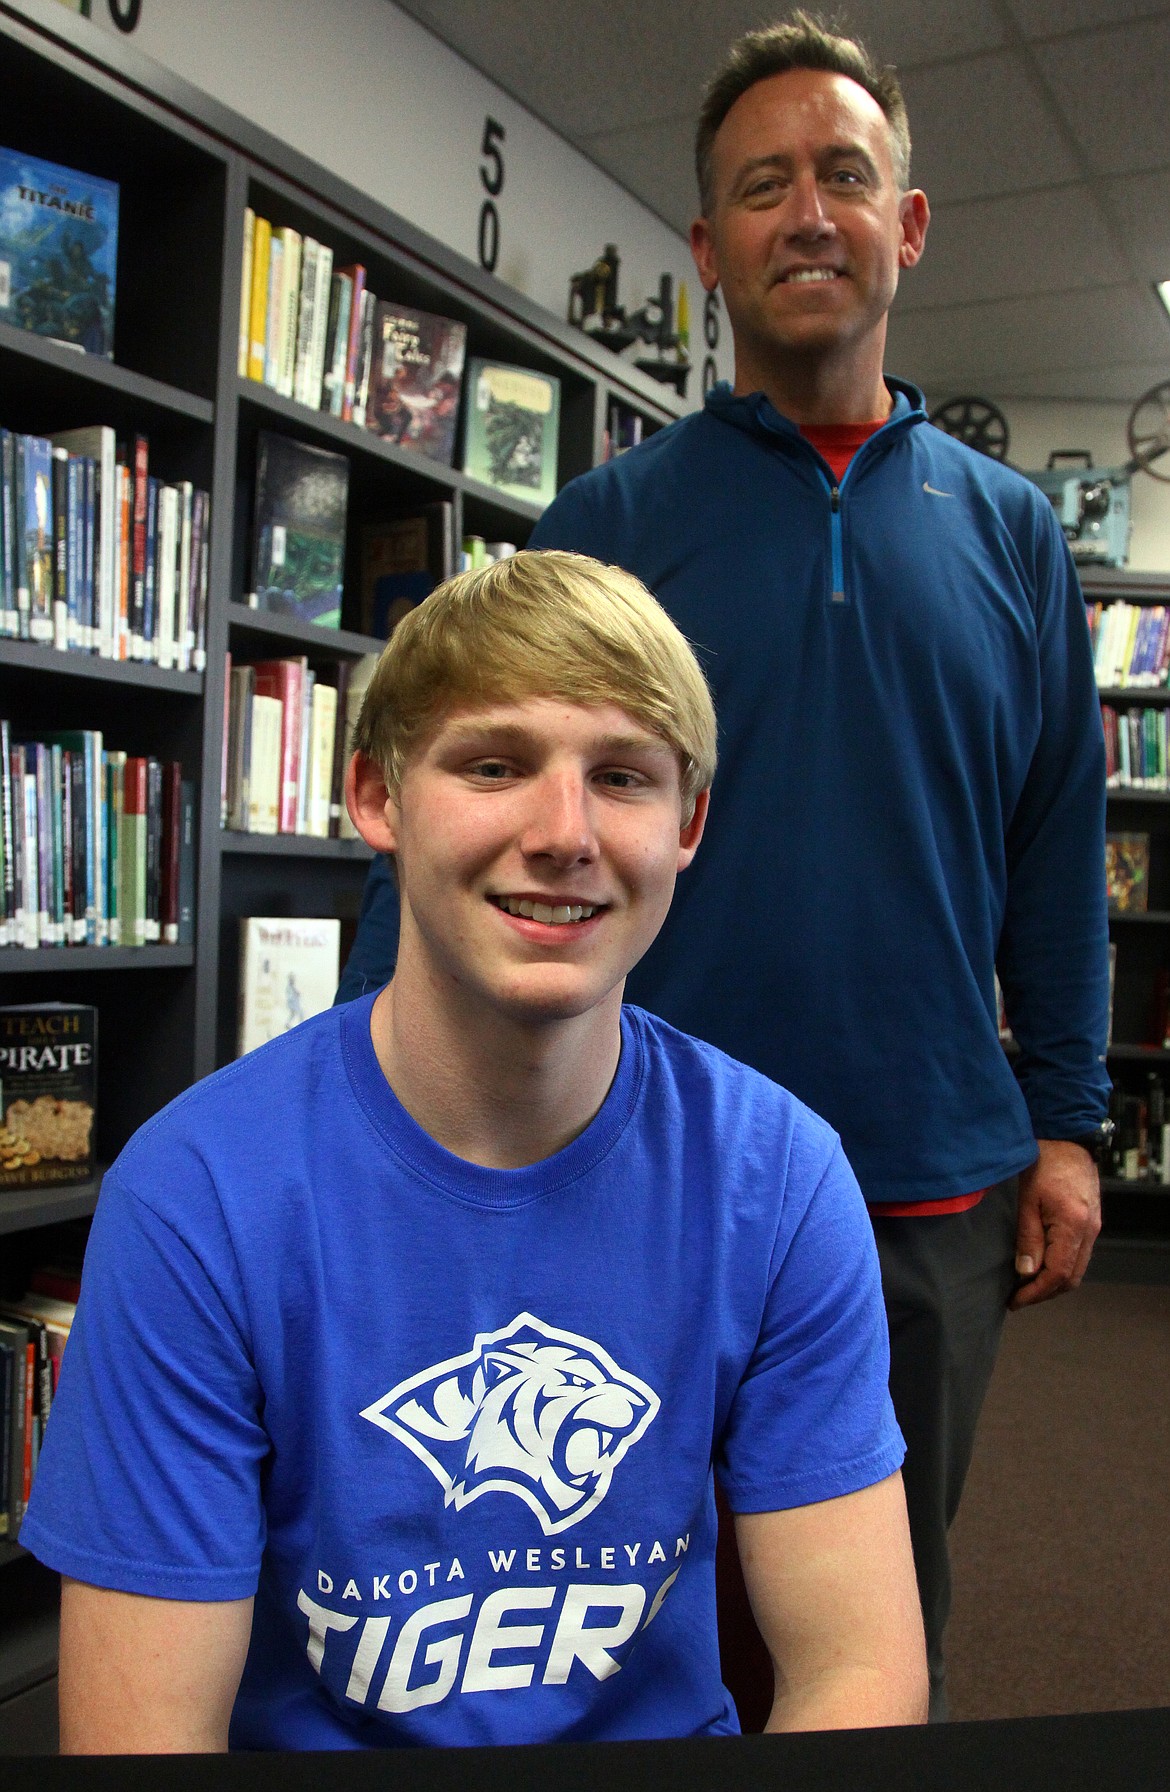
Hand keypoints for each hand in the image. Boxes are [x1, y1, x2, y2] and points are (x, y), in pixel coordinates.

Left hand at [1010, 1138, 1100, 1309]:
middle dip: (1044, 1293)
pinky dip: (1060, 1268)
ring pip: (1077, 1270)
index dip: (1036, 1293)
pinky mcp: (1090, 1222)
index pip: (1058, 1275)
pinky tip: (1040, 1266)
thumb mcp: (1027, 1200)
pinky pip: (1078, 1256)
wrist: (1067, 1139)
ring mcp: (1093, 1227)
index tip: (1014, 1301)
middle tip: (1017, 1298)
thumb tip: (1025, 1273)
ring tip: (1025, 1286)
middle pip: (1071, 1278)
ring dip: (1052, 1283)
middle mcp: (1089, 1230)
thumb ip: (1028, 1238)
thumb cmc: (1043, 1164)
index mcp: (1074, 1226)